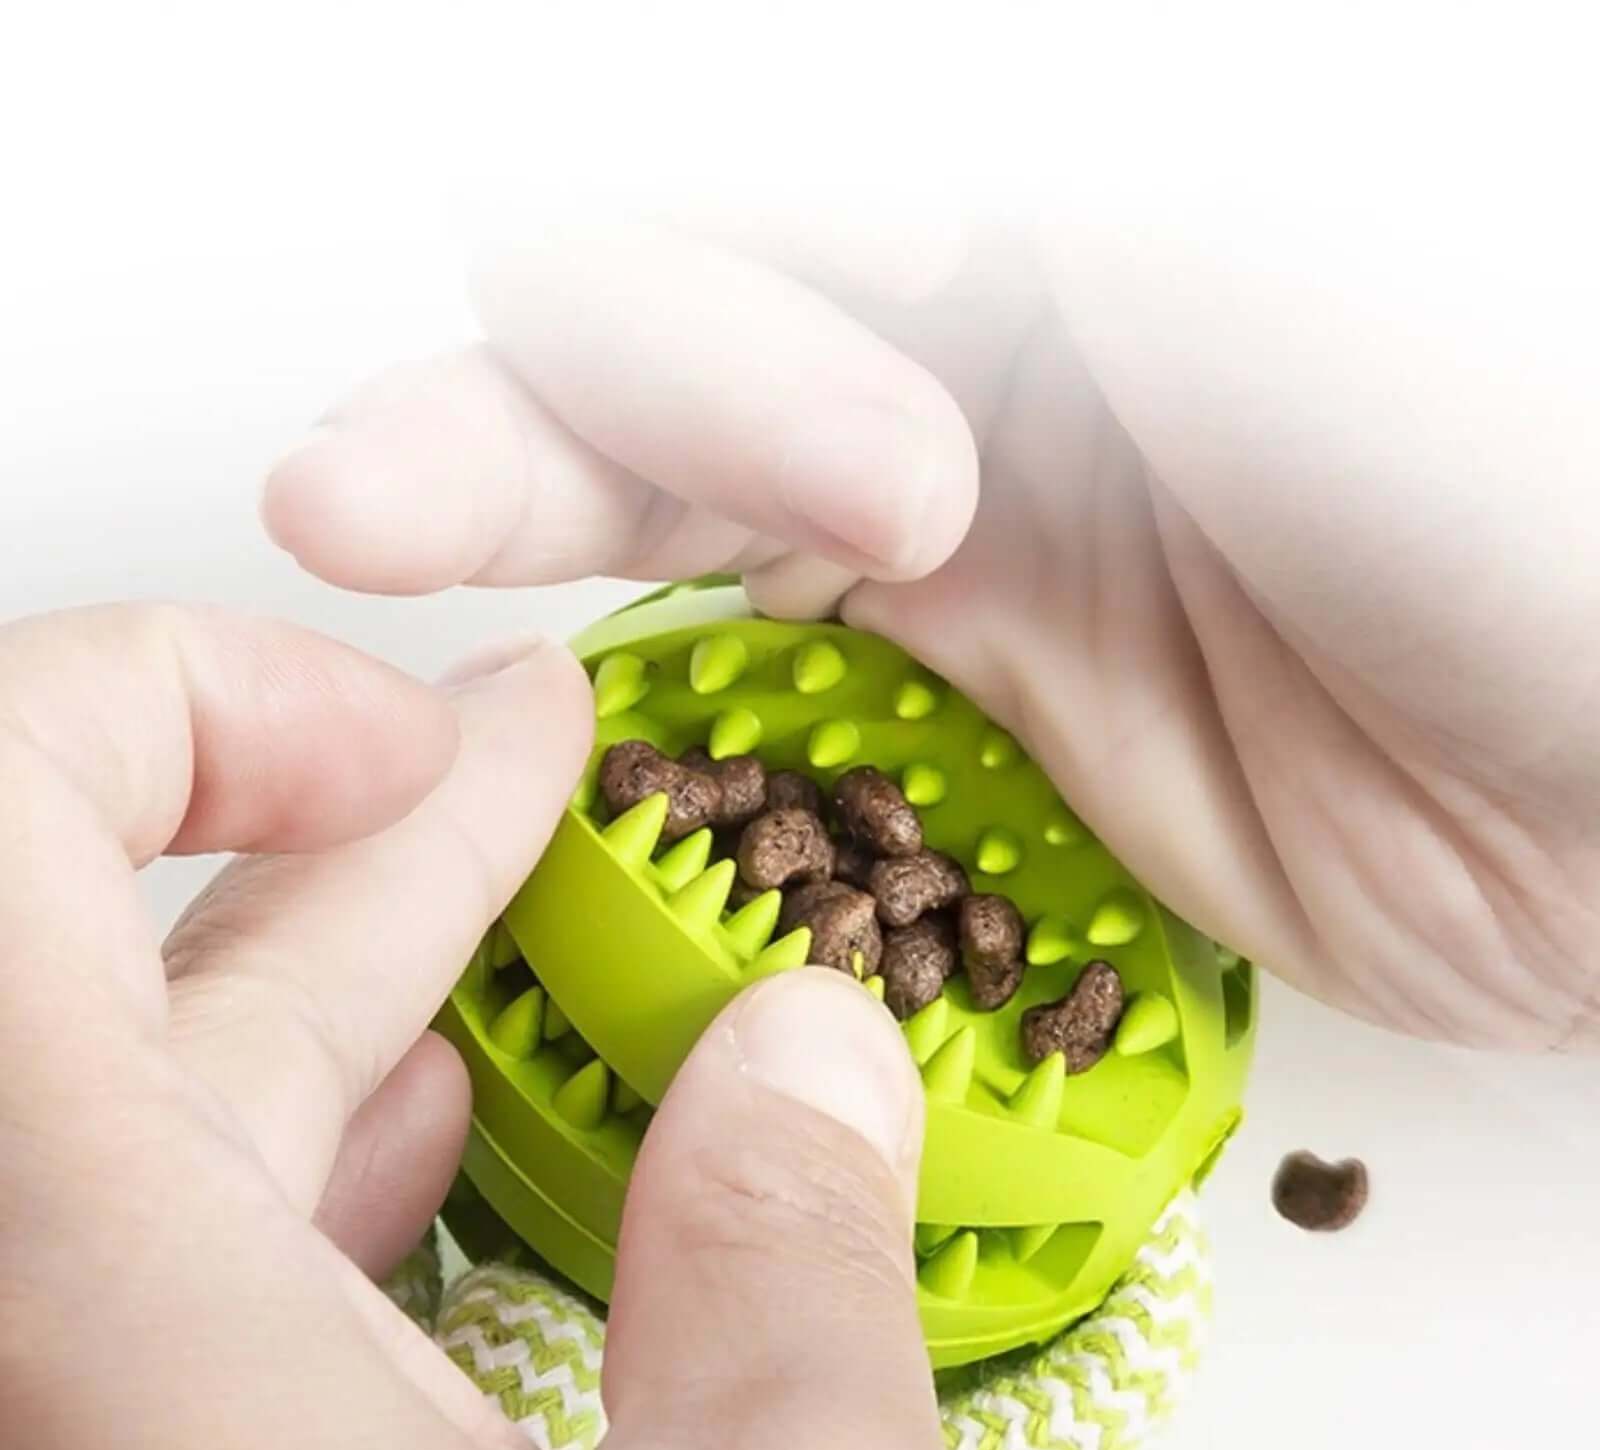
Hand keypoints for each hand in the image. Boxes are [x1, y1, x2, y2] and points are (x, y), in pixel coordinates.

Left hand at [0, 606, 979, 1449]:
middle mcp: (14, 1378)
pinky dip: (287, 1172)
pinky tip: (420, 1135)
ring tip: (498, 901)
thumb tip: (807, 1053)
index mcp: (86, 1316)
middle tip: (514, 752)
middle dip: (352, 832)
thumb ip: (790, 1262)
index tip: (422, 742)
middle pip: (102, 975)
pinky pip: (142, 1286)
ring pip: (140, 1130)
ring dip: (334, 991)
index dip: (186, 704)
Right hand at [264, 213, 1599, 1051]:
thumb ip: (997, 179)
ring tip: (367, 519)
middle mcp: (962, 328)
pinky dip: (632, 668)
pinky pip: (733, 652)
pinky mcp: (946, 686)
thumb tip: (810, 186)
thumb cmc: (1512, 474)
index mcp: (1030, 185)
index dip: (711, 240)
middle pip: (663, 308)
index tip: (864, 308)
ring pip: (658, 478)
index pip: (745, 165)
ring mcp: (941, 516)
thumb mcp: (1251, 246)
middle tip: (667, 486)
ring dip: (506, 491)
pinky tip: (544, 685)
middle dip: (601, 372)